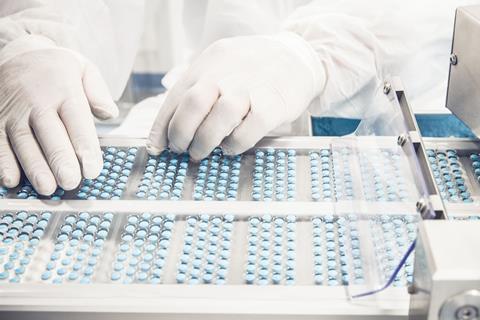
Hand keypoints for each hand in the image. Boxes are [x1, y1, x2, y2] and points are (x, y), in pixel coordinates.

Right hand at [0, 42, 117, 194]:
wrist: (17, 52)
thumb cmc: (57, 68)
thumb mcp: (83, 68)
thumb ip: (98, 92)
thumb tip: (110, 114)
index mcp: (63, 89)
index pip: (77, 121)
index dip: (85, 148)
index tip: (92, 170)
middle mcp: (36, 100)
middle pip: (50, 134)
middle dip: (60, 160)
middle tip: (71, 182)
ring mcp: (13, 110)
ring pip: (23, 142)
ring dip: (34, 167)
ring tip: (48, 188)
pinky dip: (3, 162)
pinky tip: (12, 181)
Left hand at [148, 32, 323, 159]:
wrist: (299, 58)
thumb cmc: (254, 70)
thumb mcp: (222, 67)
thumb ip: (198, 91)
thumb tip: (167, 132)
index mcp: (210, 61)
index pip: (177, 95)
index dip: (162, 125)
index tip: (158, 147)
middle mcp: (228, 72)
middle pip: (194, 102)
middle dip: (180, 133)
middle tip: (181, 149)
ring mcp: (252, 87)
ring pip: (220, 116)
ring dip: (204, 141)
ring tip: (201, 152)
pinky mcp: (273, 105)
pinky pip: (248, 130)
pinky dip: (233, 145)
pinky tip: (230, 148)